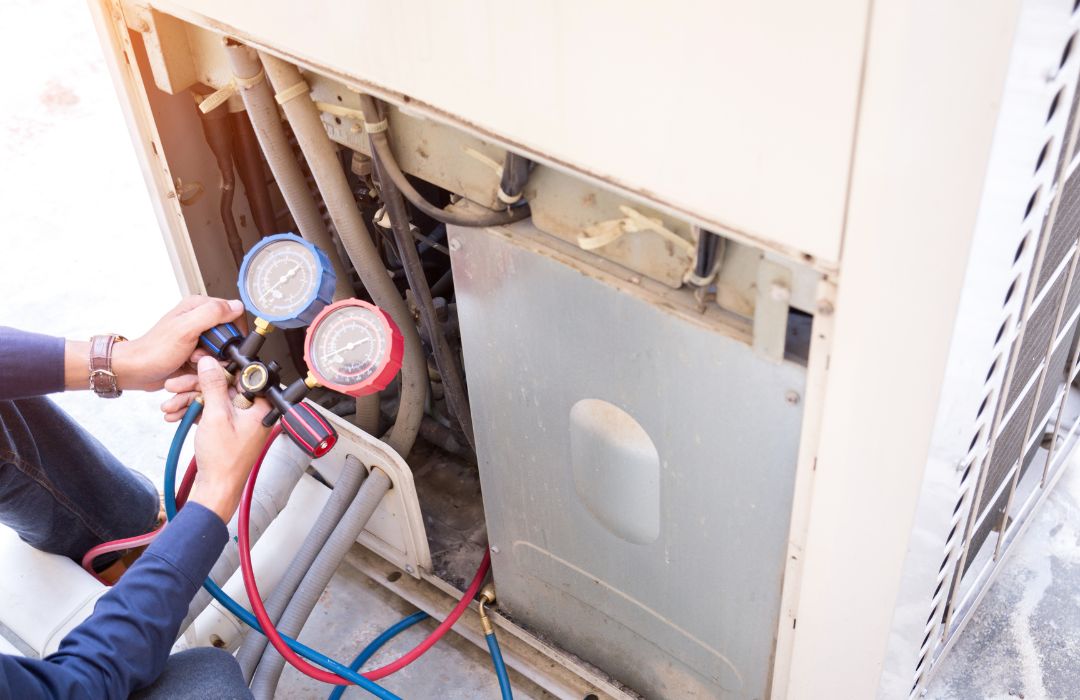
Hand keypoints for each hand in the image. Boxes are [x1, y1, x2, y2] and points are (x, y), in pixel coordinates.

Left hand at [113, 296, 245, 391]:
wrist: (138, 370)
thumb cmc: (155, 350)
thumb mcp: (186, 328)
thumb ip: (212, 314)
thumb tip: (237, 306)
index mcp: (198, 307)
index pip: (233, 312)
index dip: (234, 330)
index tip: (224, 343)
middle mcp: (200, 320)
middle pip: (229, 335)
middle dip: (220, 349)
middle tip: (201, 353)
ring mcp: (199, 337)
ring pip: (222, 350)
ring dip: (211, 360)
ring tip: (193, 361)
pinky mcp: (197, 352)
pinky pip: (213, 361)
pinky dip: (206, 367)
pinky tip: (192, 367)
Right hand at [189, 356, 271, 522]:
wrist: (216, 489)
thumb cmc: (223, 461)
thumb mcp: (216, 416)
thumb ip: (213, 386)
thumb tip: (210, 362)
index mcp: (260, 406)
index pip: (239, 375)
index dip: (216, 368)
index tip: (197, 364)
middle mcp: (253, 411)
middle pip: (223, 385)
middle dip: (195, 386)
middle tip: (174, 386)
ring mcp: (240, 420)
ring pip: (213, 397)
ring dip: (189, 399)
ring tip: (169, 406)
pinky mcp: (228, 427)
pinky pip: (210, 411)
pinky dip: (193, 411)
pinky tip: (175, 414)